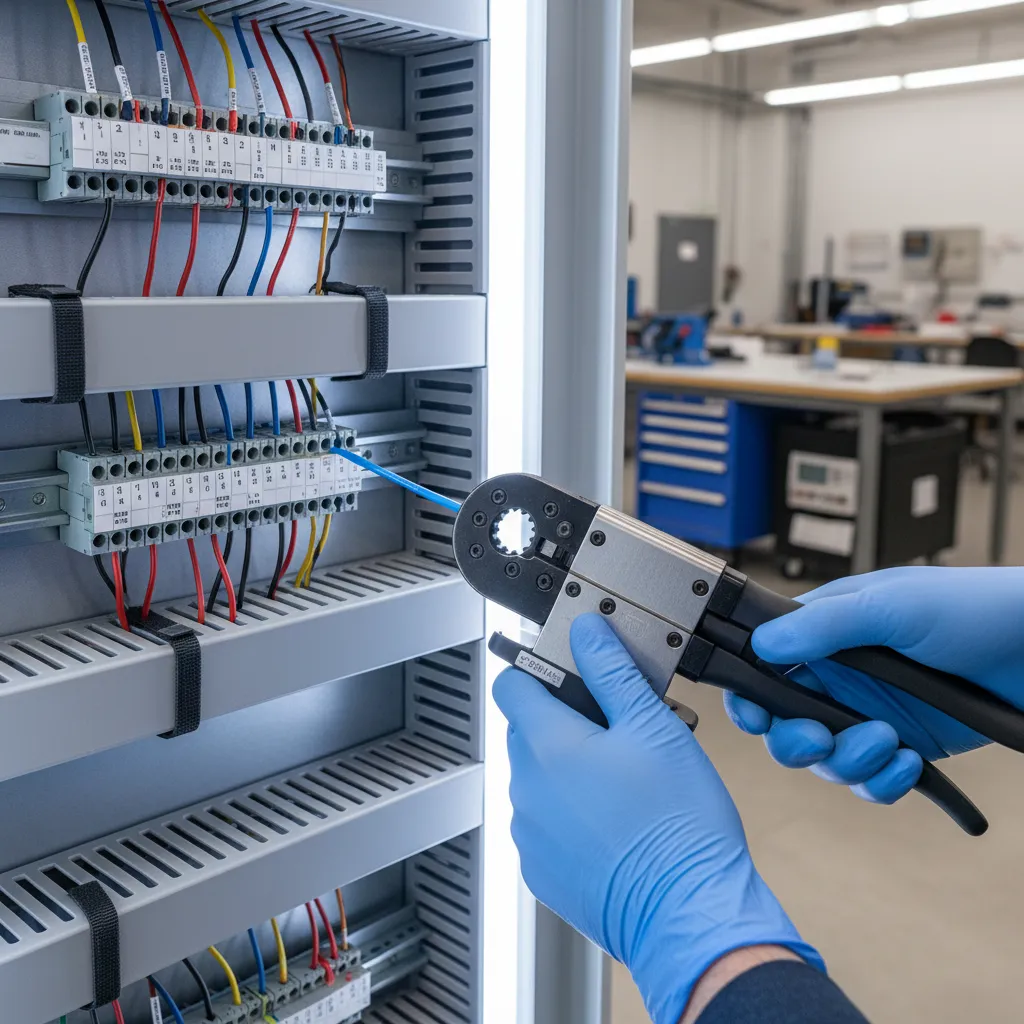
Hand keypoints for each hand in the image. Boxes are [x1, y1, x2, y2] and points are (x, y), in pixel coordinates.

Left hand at [494, 614, 822, 1023]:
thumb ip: (611, 671)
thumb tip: (586, 631)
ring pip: (538, 780)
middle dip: (565, 723)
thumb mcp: (654, 726)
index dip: (538, 669)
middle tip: (619, 732)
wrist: (689, 914)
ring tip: (625, 784)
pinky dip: (570, 818)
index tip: (567, 672)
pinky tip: (615, 824)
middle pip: (528, 732)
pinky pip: (545, 826)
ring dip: (568, 772)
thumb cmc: (679, 825)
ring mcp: (530, 835)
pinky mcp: (542, 872)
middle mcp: (526, 790)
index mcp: (546, 745)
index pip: (512, 684)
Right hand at [725, 567, 1023, 803]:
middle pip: (784, 723)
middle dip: (796, 740)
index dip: (750, 696)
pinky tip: (907, 763)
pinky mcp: (903, 745)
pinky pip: (870, 779)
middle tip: (820, 739)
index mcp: (823, 631)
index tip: (756, 717)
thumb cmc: (975, 609)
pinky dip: (882, 782)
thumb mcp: (893, 606)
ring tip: (885, 743)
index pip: (762, 665)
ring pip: (826, 759)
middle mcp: (839, 675)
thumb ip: (824, 625)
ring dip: (848, 761)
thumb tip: (764, 642)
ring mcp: (868, 712)